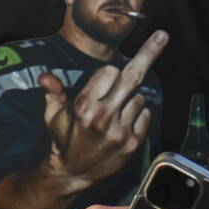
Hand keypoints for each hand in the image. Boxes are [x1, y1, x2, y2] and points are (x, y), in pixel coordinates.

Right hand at [40, 31, 168, 188]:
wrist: (74, 172)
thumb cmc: (63, 138)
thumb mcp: (52, 115)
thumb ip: (53, 92)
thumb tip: (45, 76)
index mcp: (84, 106)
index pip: (109, 72)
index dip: (108, 73)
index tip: (105, 80)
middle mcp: (104, 117)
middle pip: (132, 77)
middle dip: (149, 53)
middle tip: (163, 35)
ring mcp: (121, 131)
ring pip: (139, 97)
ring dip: (132, 98)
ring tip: (116, 111)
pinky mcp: (133, 143)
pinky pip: (145, 114)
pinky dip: (139, 114)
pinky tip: (124, 122)